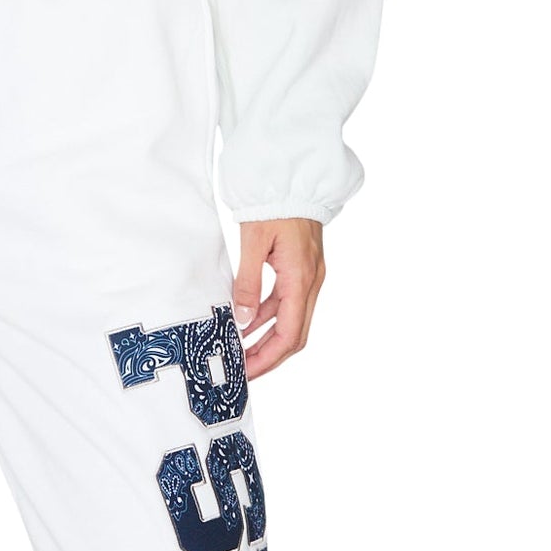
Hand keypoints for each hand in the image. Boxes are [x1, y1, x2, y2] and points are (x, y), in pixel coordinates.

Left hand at [233, 218, 325, 378]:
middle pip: (294, 335)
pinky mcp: (301, 270)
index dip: (267, 358)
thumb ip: (248, 283)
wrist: (294, 178)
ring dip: (267, 339)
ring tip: (239, 352)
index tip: (246, 372)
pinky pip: (286, 303)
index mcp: (301, 279)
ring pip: (290, 320)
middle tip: (242, 371)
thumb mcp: (253, 242)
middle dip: (269, 357)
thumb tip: (243, 320)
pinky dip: (268, 317)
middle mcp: (311, 282)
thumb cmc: (274, 204)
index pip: (288, 334)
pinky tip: (246, 323)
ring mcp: (309, 277)